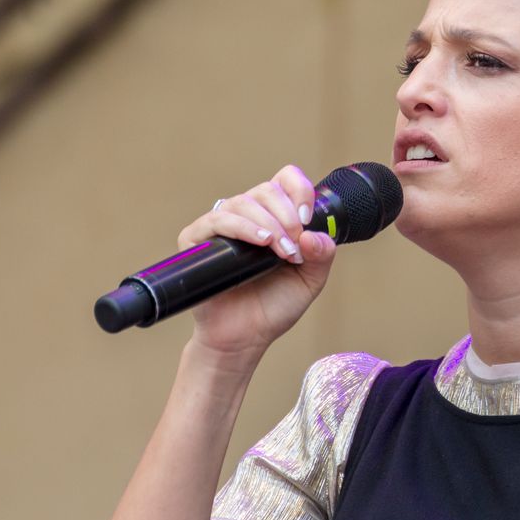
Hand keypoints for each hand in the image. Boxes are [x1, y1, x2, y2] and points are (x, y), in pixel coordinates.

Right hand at [176, 165, 335, 371]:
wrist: (244, 338)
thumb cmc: (273, 307)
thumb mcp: (310, 280)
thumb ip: (322, 255)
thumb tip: (315, 233)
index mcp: (275, 218)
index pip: (285, 181)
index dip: (300, 190)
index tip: (308, 218)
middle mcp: (247, 216)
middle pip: (267, 190)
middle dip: (288, 216)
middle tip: (295, 247)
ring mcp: (220, 226)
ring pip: (243, 202)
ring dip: (269, 224)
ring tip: (281, 251)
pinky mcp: (197, 240)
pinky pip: (218, 219)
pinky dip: (243, 227)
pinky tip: (261, 242)